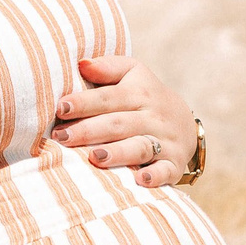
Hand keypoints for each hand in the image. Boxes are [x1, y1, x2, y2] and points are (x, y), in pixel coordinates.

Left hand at [52, 55, 195, 187]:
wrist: (184, 122)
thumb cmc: (145, 96)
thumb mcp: (133, 73)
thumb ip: (107, 67)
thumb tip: (81, 64)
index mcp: (140, 93)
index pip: (109, 97)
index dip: (85, 102)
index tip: (61, 108)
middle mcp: (153, 117)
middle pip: (119, 124)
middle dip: (89, 131)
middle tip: (61, 137)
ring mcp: (166, 142)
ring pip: (140, 147)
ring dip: (118, 153)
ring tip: (94, 157)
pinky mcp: (174, 164)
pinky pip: (166, 171)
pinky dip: (154, 176)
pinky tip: (139, 180)